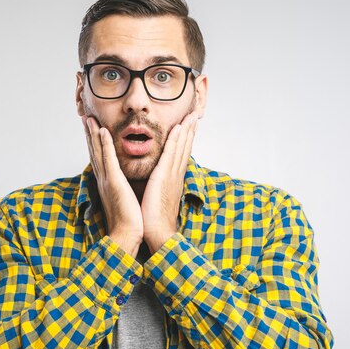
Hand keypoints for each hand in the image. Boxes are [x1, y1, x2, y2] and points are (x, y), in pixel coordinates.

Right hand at [82, 116, 142, 255]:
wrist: (126, 236)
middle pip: (94, 152)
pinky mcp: (113, 183)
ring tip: (89, 118)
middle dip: (90, 134)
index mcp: (108, 183)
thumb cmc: (129, 222)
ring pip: (98, 152)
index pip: (100, 158)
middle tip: (85, 117)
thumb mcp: (125, 200)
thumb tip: (125, 184)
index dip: (95, 142)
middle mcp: (104, 179)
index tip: (93, 128)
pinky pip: (108, 160)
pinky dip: (104, 145)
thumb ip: (123, 189)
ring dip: (93, 134)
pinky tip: (102, 131)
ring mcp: (107, 180)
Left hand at [141, 111, 198, 252]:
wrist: (158, 233)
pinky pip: (171, 154)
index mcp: (173, 180)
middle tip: (194, 115)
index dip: (186, 140)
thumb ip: (159, 187)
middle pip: (185, 148)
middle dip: (190, 131)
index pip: (180, 155)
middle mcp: (176, 175)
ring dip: (186, 130)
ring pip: (180, 147)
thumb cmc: (154, 220)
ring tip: (191, 115)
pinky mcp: (164, 177)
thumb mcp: (158, 199)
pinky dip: (176, 140)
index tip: (189, 127)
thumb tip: (158, 182)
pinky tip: (178, 128)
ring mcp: (172, 175)